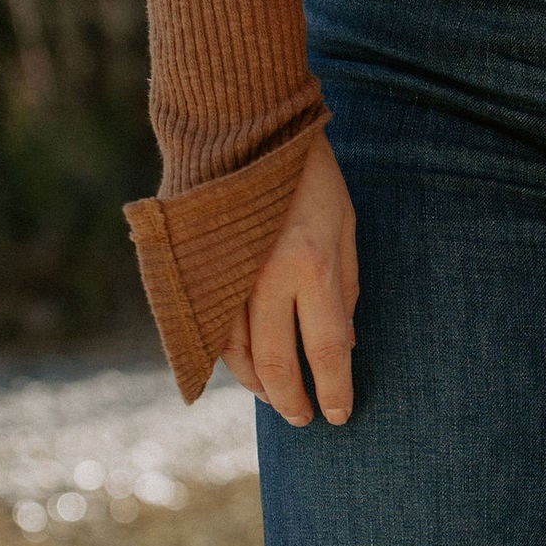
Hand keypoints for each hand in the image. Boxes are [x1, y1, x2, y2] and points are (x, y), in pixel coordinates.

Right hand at [221, 130, 358, 426]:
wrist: (244, 125)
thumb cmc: (308, 174)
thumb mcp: (345, 226)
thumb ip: (345, 289)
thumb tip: (345, 345)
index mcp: (312, 265)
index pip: (325, 349)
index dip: (334, 390)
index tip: (340, 415)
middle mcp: (266, 277)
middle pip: (276, 361)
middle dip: (292, 399)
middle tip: (304, 420)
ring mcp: (227, 274)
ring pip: (236, 351)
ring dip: (257, 383)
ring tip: (275, 398)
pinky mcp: (200, 269)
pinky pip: (210, 328)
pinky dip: (226, 356)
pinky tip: (242, 367)